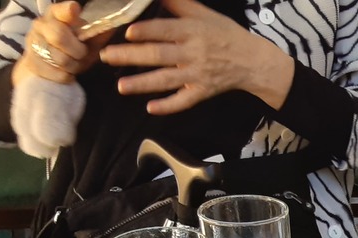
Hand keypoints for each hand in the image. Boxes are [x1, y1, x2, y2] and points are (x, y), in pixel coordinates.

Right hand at [12, 1, 108, 84]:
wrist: (46, 66)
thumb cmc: (72, 50)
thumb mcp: (88, 41)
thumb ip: (98, 33)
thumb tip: (113, 25)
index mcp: (56, 15)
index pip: (60, 10)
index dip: (67, 10)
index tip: (75, 10)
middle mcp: (41, 25)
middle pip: (59, 36)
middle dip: (77, 50)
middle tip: (82, 54)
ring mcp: (34, 43)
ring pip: (60, 59)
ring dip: (74, 66)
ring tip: (74, 64)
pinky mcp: (32, 62)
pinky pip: (57, 73)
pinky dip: (67, 76)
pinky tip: (66, 72)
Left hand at [100, 0, 295, 114]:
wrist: (251, 61)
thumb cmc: (225, 34)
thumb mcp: (204, 13)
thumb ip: (178, 4)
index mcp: (193, 31)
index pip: (166, 31)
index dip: (147, 32)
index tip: (128, 33)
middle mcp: (193, 53)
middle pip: (159, 55)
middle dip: (131, 57)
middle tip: (106, 57)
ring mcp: (197, 75)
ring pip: (166, 80)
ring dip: (142, 84)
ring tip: (120, 86)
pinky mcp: (202, 92)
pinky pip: (184, 101)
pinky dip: (168, 106)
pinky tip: (151, 108)